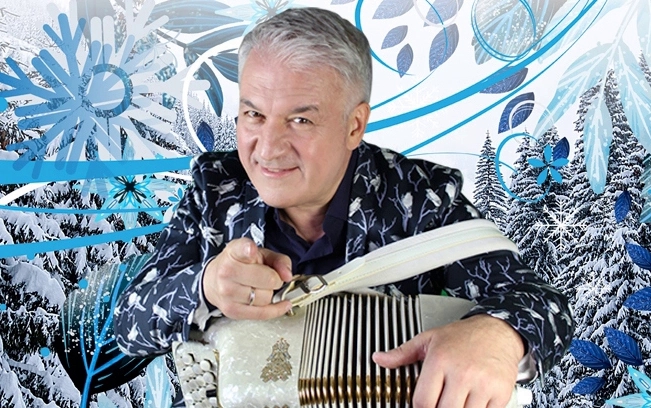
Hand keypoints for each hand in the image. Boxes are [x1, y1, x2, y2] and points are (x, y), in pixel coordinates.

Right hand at [203, 238, 292, 319]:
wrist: (212, 280)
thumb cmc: (238, 264)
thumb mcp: (259, 254)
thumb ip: (278, 260)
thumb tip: (287, 275)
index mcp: (234, 253)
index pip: (242, 250)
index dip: (249, 250)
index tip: (251, 250)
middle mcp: (227, 272)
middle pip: (268, 279)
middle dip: (274, 279)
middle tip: (268, 276)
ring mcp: (228, 293)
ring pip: (265, 298)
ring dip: (269, 293)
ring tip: (261, 287)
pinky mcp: (232, 310)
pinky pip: (262, 314)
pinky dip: (275, 310)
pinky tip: (282, 304)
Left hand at [372, 315, 523, 407]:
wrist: (498, 331)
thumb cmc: (462, 336)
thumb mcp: (429, 340)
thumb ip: (402, 353)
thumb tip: (378, 359)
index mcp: (440, 360)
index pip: (423, 402)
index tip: (422, 405)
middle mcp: (462, 372)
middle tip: (441, 401)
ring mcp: (483, 384)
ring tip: (455, 400)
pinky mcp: (500, 393)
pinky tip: (472, 401)